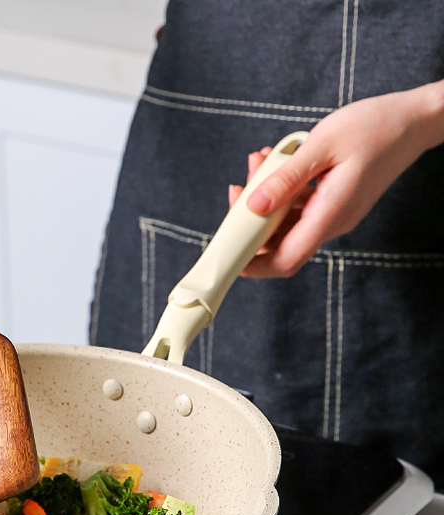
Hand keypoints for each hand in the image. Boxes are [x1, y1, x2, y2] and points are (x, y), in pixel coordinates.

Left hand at [228, 81, 443, 276]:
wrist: (415, 120)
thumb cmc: (375, 126)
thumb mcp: (323, 145)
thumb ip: (286, 178)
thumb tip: (253, 206)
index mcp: (331, 214)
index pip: (286, 258)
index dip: (255, 264)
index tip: (231, 254)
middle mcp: (332, 222)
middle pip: (280, 242)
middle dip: (252, 220)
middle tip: (239, 186)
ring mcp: (334, 214)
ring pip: (287, 221)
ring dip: (266, 198)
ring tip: (259, 161)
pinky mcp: (334, 203)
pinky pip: (300, 206)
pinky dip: (283, 189)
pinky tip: (276, 161)